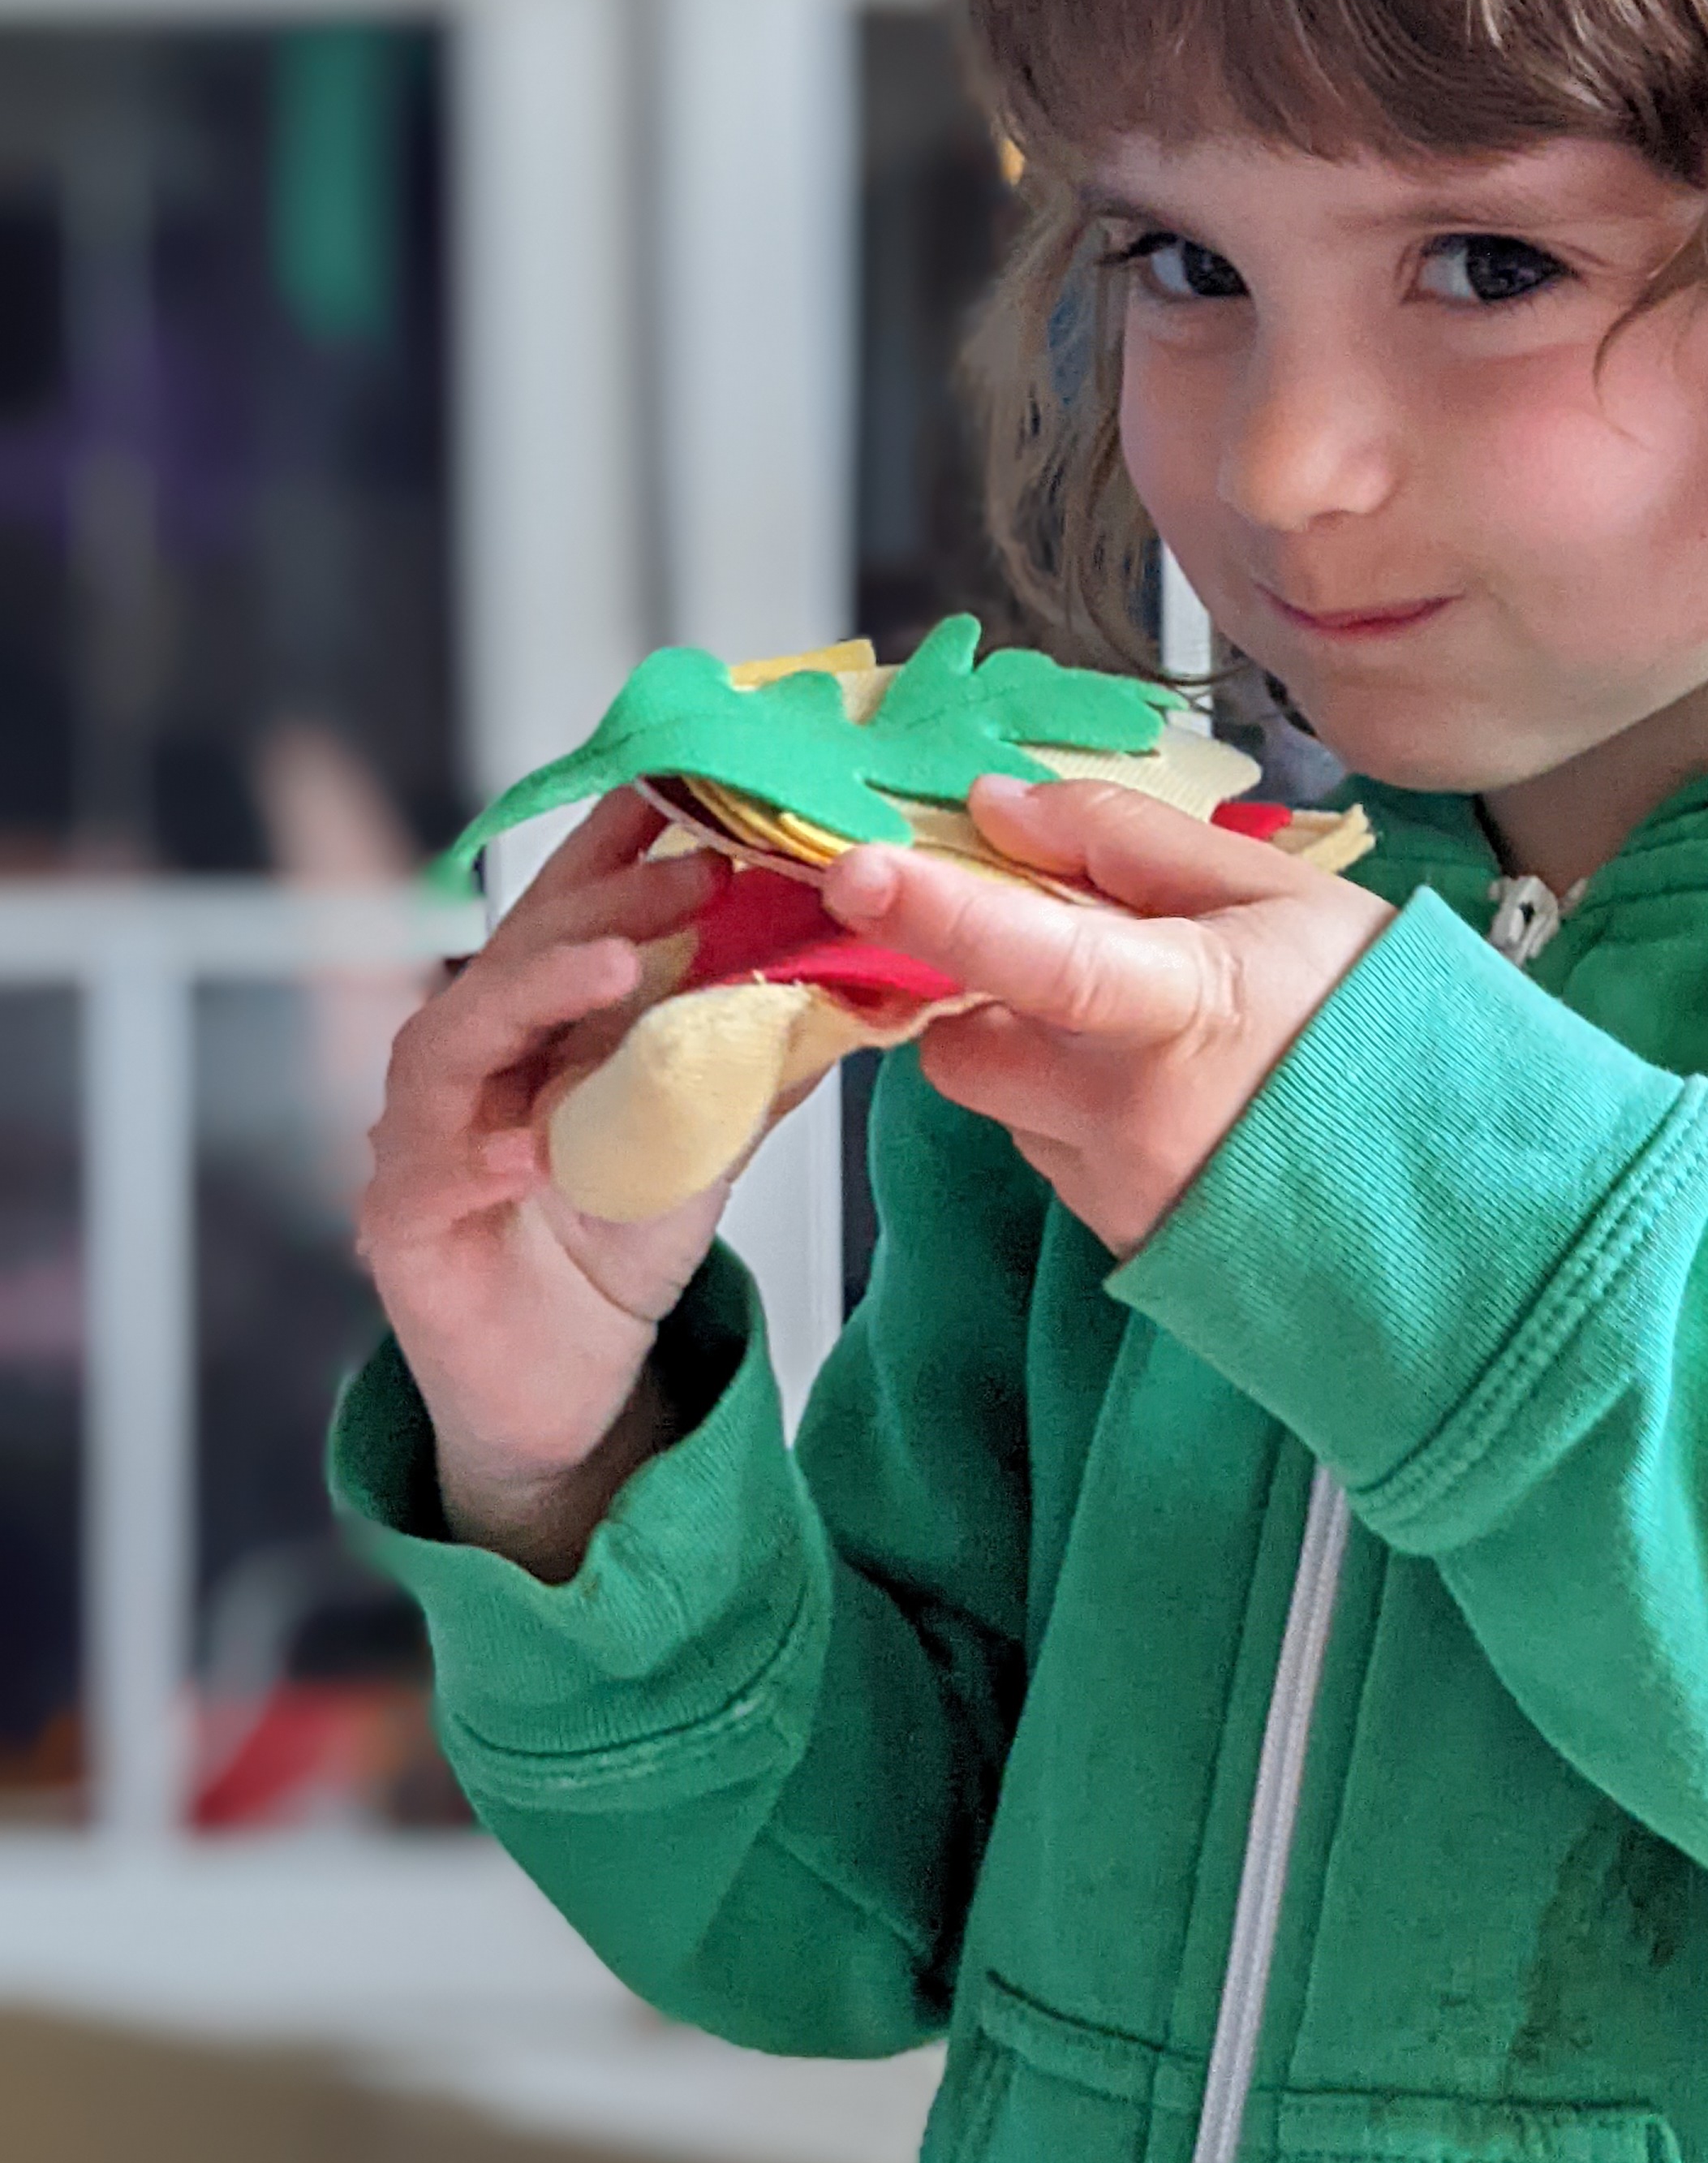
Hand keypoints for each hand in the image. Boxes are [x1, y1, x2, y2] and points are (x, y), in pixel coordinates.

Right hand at [358, 793, 732, 1573]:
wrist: (562, 1383)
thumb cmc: (612, 1240)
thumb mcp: (703, 1138)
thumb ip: (753, 1060)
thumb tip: (852, 982)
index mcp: (537, 1018)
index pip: (573, 905)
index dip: (617, 840)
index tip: (685, 779)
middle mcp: (470, 1055)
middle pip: (522, 950)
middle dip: (607, 900)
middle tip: (696, 872)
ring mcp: (424, 1131)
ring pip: (456, 1035)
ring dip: (536, 993)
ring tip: (614, 969)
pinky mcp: (401, 1219)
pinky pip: (428, 1168)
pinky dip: (476, 1150)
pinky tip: (527, 1149)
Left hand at [823, 775, 1392, 1254]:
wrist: (1468, 1202)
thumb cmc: (1384, 1026)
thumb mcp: (1279, 896)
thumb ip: (1130, 845)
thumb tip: (1000, 807)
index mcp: (1182, 1009)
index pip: (1036, 955)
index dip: (939, 909)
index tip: (858, 866)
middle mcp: (1132, 1117)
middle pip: (964, 1045)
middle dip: (980, 996)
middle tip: (1065, 954)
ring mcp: (1123, 1192)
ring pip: (1008, 1106)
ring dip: (1042, 1059)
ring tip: (1164, 1036)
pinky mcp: (1124, 1242)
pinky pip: (1057, 1159)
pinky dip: (1084, 1116)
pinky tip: (1179, 1100)